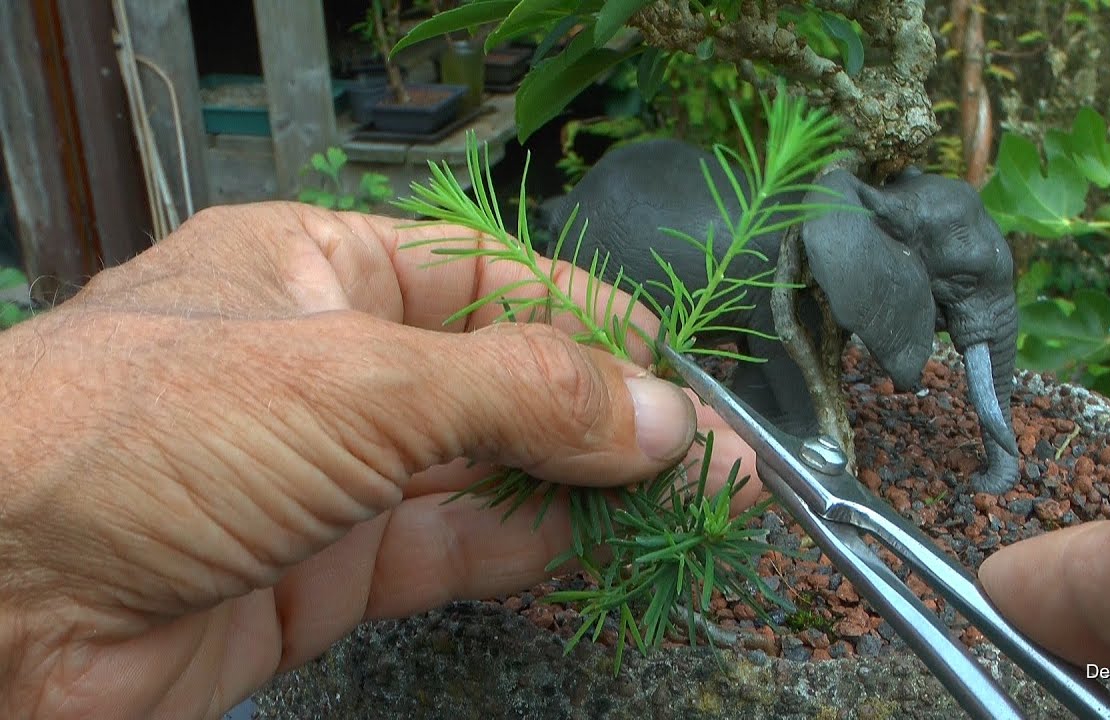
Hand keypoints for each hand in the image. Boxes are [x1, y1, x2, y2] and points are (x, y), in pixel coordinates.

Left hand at [0, 203, 758, 719]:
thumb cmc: (134, 436)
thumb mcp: (354, 381)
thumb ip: (519, 396)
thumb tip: (661, 416)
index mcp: (324, 268)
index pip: (495, 279)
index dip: (593, 321)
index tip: (681, 370)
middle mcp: (334, 365)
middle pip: (503, 381)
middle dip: (608, 416)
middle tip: (713, 459)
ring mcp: (336, 473)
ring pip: (492, 472)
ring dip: (589, 490)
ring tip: (689, 509)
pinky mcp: (331, 571)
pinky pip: (456, 551)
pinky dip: (534, 554)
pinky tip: (601, 554)